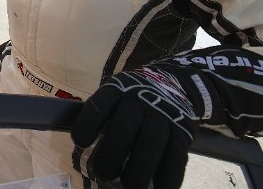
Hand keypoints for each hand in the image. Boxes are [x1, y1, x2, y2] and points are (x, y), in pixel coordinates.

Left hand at [71, 66, 199, 188]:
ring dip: (139, 169)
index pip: (99, 105)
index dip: (87, 123)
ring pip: (150, 142)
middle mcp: (140, 99)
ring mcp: (163, 114)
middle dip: (111, 154)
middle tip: (102, 174)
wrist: (173, 85)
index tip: (79, 142)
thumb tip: (80, 144)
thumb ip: (101, 115)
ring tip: (130, 187)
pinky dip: (168, 176)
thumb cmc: (132, 99)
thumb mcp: (115, 95)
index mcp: (117, 89)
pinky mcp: (183, 130)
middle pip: (123, 127)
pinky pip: (176, 155)